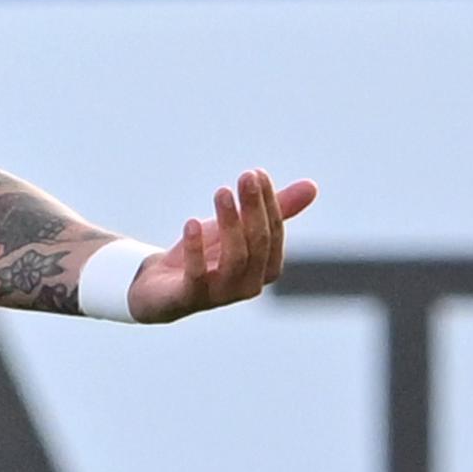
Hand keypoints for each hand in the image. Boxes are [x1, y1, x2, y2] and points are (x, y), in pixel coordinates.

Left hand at [128, 169, 317, 322]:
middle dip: (253, 208)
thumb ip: (274, 210)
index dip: (268, 203)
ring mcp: (220, 295)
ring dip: (230, 223)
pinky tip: (191, 222)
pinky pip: (197, 276)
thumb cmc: (206, 256)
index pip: (274, 233)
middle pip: (257, 244)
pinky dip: (196, 248)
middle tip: (245, 177)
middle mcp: (249, 285)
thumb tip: (313, 186)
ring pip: (235, 258)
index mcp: (266, 269)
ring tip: (221, 192)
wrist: (160, 287)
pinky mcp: (189, 298)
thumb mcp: (237, 228)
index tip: (256, 173)